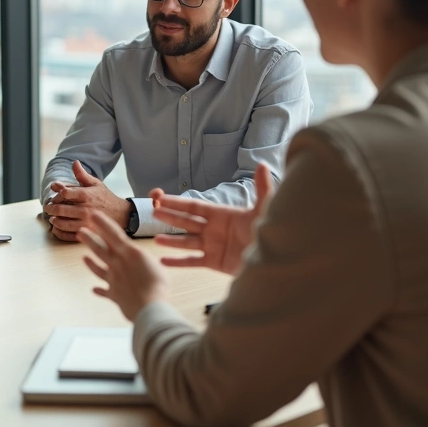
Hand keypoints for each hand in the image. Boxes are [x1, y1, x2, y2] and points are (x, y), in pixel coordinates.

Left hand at [43, 161, 131, 241]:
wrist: (121, 214)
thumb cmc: (105, 197)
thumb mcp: (95, 184)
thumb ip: (82, 175)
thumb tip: (74, 162)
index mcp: (87, 196)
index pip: (66, 193)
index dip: (58, 193)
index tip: (57, 193)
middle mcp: (86, 210)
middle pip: (62, 209)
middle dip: (51, 208)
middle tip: (48, 207)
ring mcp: (86, 223)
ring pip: (63, 223)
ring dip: (54, 220)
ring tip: (52, 217)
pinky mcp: (87, 234)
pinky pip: (68, 235)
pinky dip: (59, 232)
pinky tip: (56, 228)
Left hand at [78, 211, 169, 320]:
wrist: (149, 306)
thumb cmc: (157, 285)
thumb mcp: (153, 263)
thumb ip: (141, 258)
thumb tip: (136, 257)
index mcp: (129, 253)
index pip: (112, 233)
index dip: (102, 223)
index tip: (92, 214)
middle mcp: (118, 264)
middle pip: (100, 249)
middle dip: (89, 239)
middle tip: (80, 232)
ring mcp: (113, 279)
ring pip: (98, 268)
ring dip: (90, 262)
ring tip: (83, 257)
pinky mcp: (114, 294)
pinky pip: (104, 292)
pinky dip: (99, 290)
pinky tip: (93, 289)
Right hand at [150, 163, 274, 275]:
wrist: (274, 260)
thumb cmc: (269, 233)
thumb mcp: (264, 210)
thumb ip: (262, 188)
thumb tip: (263, 164)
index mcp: (221, 215)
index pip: (194, 207)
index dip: (177, 203)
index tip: (161, 199)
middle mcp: (214, 229)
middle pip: (187, 222)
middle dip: (170, 217)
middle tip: (153, 212)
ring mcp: (213, 246)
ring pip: (186, 242)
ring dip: (171, 240)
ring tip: (155, 239)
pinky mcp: (214, 262)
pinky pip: (192, 261)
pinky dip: (178, 262)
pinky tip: (163, 261)